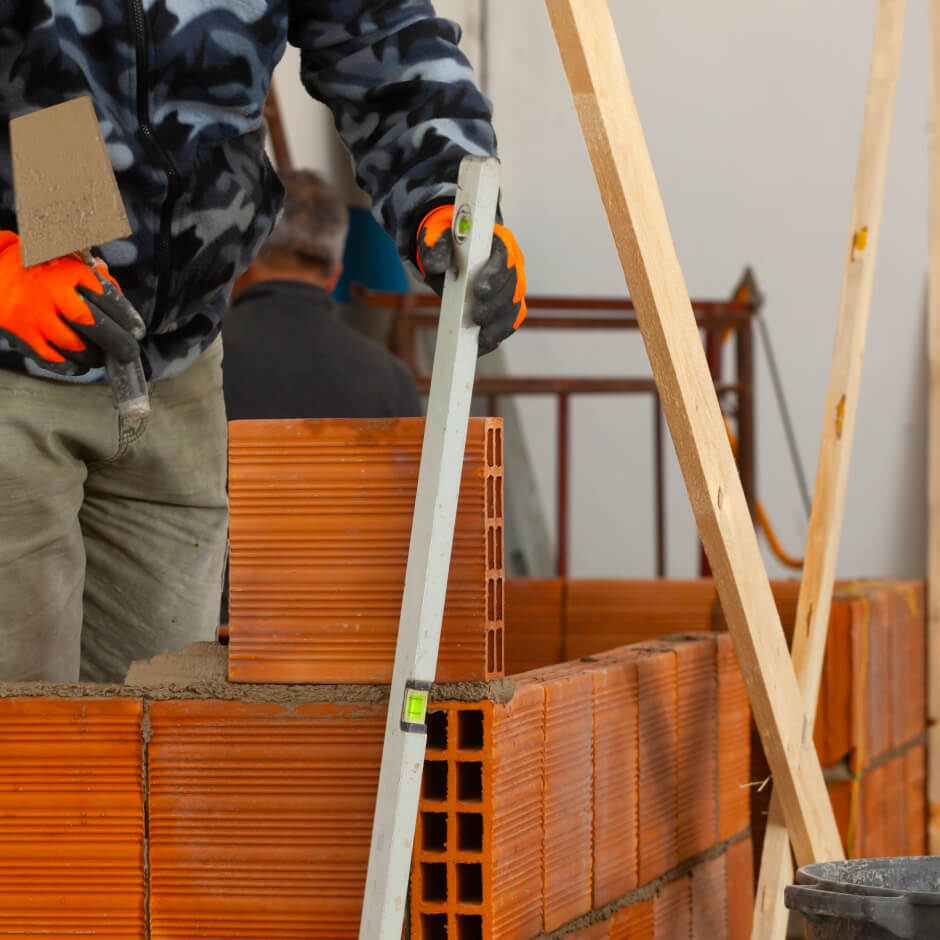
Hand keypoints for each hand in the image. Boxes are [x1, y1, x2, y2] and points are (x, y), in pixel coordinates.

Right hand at [0, 231, 143, 374]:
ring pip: (73, 345)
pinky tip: (80, 366)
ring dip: (93, 356)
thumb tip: (122, 306)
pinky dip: (70, 367)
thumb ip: (98, 281)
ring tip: (101, 357)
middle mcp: (51, 292)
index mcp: (68, 272)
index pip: (106, 297)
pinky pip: (51, 358)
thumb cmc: (42, 269)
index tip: (137, 331)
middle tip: (129, 353)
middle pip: (92, 323)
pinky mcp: (21, 333)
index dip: (126, 317)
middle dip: (117, 342)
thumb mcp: (71, 262)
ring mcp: (34, 315)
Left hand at [416, 205, 526, 355]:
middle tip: (476, 317)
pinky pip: (508, 324)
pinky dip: (496, 336)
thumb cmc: (447, 244)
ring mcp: (512, 287)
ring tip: (481, 336)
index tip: (480, 290)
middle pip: (513, 287)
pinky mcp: (507, 307)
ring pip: (514, 309)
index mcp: (500, 242)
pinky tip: (481, 346)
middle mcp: (513, 265)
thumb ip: (436, 248)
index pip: (506, 256)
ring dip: (498, 324)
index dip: (496, 274)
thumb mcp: (437, 239)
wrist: (450, 254)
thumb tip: (436, 264)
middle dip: (495, 305)